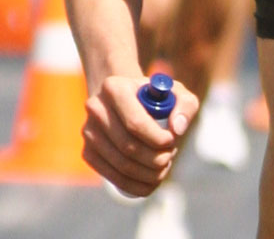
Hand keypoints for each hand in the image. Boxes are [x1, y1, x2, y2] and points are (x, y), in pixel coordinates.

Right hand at [81, 75, 197, 196]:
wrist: (126, 99)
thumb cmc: (155, 96)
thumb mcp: (176, 92)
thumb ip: (185, 105)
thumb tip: (177, 130)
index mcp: (114, 88)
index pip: (135, 123)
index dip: (156, 139)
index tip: (172, 141)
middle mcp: (96, 108)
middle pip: (128, 147)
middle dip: (154, 159)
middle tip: (170, 157)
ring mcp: (88, 132)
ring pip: (120, 165)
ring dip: (147, 173)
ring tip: (163, 167)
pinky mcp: (87, 152)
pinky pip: (110, 176)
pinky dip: (134, 185)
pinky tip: (151, 182)